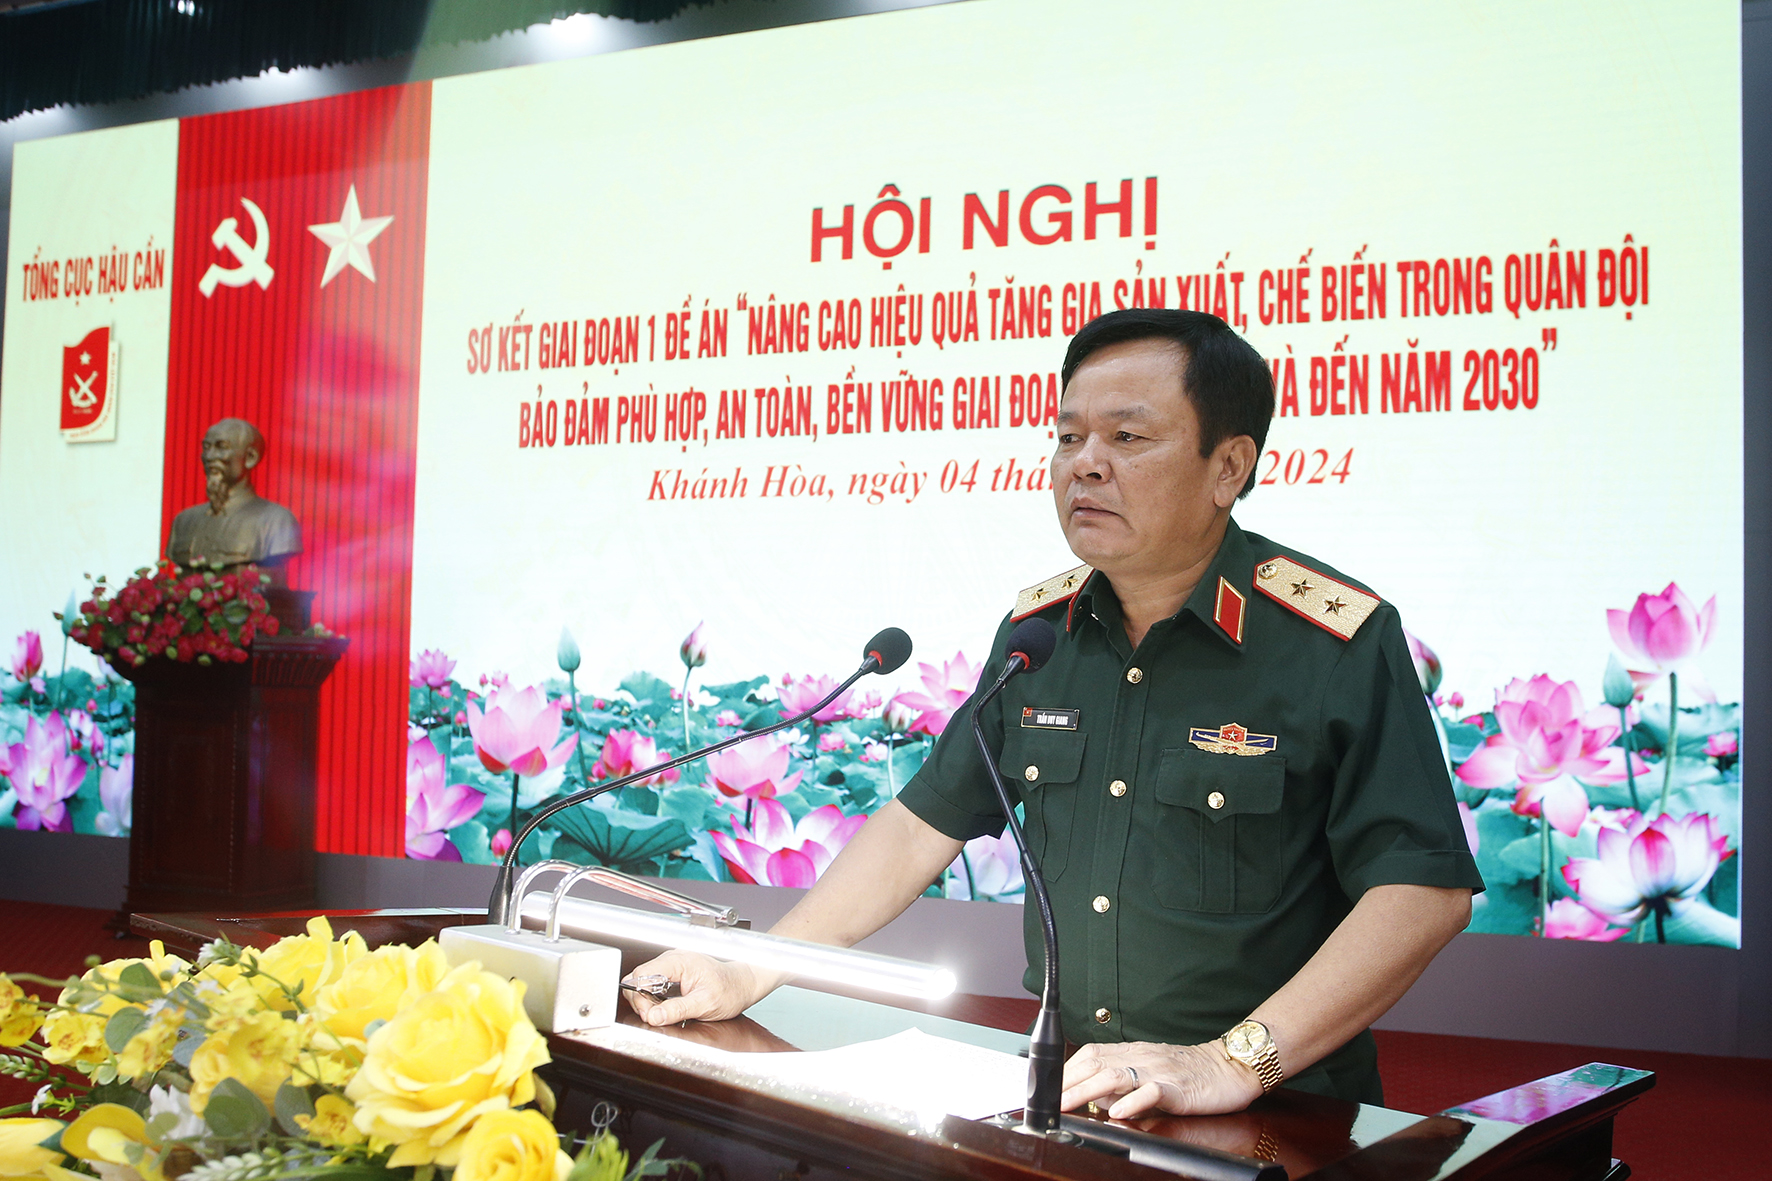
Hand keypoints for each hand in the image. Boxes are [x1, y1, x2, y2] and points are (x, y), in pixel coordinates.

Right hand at [620, 950, 772, 1026]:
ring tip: (662, 1012)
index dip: (640, 996)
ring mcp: (672, 966)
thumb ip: (677, 1010)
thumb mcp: (705, 1004)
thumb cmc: (730, 990)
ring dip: (647, 1000)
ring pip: (644, 982)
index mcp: (679, 961)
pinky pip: (653, 985)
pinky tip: (665, 1007)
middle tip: (654, 1016)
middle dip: (641, 1000)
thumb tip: (654, 1016)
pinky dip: (654, 999)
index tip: (649, 1013)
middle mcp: (673, 959)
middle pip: (639, 978)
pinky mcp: (673, 974)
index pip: (642, 974)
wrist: (743, 985)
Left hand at [1060, 1040, 1263, 1118]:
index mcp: (1133, 1052)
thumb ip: (1123, 1084)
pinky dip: (1134, 1101)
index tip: (1047, 1087)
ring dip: (1088, 1091)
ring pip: (1116, 1075)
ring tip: (1070, 1105)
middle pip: (1095, 1064)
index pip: (1090, 1055)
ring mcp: (1159, 1071)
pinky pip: (1153, 1091)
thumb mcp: (1150, 1072)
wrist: (1230, 1067)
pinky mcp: (1179, 1087)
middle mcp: (1141, 1058)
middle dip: (1068, 1083)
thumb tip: (1096, 1100)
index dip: (1066, 1070)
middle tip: (1048, 1101)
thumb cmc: (1190, 1072)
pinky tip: (1120, 1112)